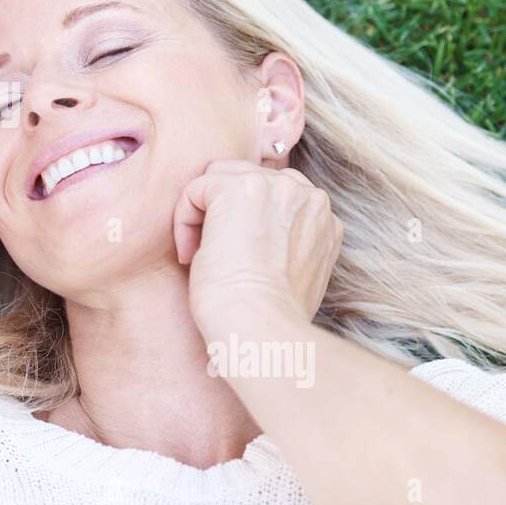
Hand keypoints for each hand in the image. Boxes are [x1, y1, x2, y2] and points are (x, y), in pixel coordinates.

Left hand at [173, 159, 342, 337]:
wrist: (260, 327)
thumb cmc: (268, 316)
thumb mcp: (290, 271)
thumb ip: (282, 239)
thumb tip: (248, 233)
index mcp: (321, 216)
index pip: (271, 195)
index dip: (242, 222)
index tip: (234, 260)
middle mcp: (306, 194)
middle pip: (244, 177)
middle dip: (221, 212)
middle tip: (211, 256)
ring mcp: (275, 186)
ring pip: (218, 177)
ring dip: (202, 213)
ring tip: (198, 254)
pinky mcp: (238, 188)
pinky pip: (195, 189)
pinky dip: (183, 221)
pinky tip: (190, 255)